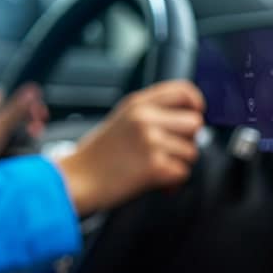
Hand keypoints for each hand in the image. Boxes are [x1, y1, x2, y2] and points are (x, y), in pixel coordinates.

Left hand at [0, 84, 46, 173]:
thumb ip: (15, 111)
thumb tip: (30, 92)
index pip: (14, 94)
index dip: (30, 103)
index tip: (39, 115)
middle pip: (15, 112)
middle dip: (28, 122)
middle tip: (34, 132)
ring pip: (10, 127)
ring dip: (19, 136)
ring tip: (21, 145)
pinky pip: (3, 139)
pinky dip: (10, 145)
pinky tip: (9, 153)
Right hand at [57, 80, 204, 213]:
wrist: (76, 180)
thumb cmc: (97, 156)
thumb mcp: (122, 119)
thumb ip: (152, 113)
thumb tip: (187, 117)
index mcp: (138, 104)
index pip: (184, 90)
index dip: (196, 104)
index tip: (195, 115)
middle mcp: (145, 118)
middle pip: (195, 123)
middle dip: (188, 141)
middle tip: (170, 151)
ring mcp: (150, 141)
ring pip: (192, 152)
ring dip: (178, 164)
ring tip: (157, 168)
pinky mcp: (154, 166)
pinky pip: (183, 173)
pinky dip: (173, 182)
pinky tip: (156, 181)